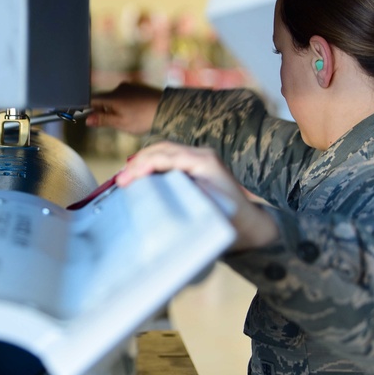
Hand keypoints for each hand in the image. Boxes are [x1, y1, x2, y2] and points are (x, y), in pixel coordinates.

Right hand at [86, 82, 162, 133]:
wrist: (169, 110)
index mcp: (113, 96)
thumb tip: (87, 119)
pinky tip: (136, 113)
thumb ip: (103, 120)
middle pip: (104, 98)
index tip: (91, 118)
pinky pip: (126, 95)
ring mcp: (130, 86)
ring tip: (129, 119)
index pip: (92, 99)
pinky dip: (126, 103)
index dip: (88, 108)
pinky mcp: (139, 87)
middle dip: (104, 109)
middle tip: (114, 122)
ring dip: (116, 107)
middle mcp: (120, 88)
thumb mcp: (121, 123)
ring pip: (116, 97)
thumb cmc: (144, 119)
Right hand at [116, 141, 279, 250]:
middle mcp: (202, 155)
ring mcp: (200, 158)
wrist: (253, 226)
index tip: (126, 180)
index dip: (142, 166)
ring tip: (125, 178)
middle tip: (120, 181)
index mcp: (205, 162)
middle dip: (137, 162)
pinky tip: (139, 177)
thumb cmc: (233, 223)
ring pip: (163, 151)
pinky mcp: (196, 166)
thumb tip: (153, 205)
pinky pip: (169, 159)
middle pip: (162, 149)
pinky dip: (151, 164)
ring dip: (142, 161)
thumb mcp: (208, 213)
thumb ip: (182, 204)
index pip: (166, 156)